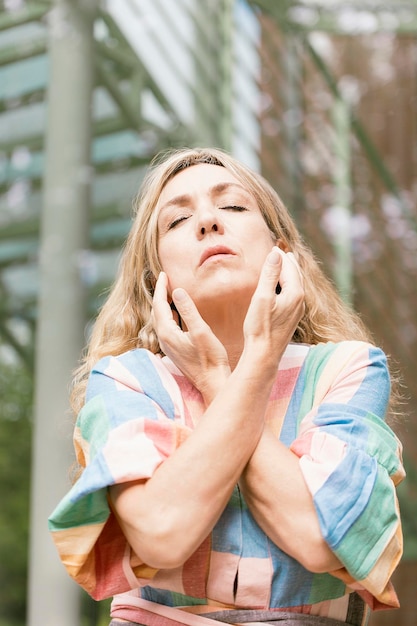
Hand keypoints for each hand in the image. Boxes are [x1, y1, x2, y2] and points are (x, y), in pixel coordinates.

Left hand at [152, 272, 230, 403]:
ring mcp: (168, 346)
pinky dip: (169, 314)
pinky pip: (166, 326)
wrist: (213, 382)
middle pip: (157, 311)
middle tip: (165, 279)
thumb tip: (177, 290)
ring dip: (164, 304)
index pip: (159, 304)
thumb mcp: (201, 331)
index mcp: (167, 333)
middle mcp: (164, 339)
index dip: (161, 287)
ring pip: (161, 319)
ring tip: (170, 290)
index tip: (163, 274)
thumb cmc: (210, 358)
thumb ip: (188, 310)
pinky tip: (177, 311)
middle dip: (160, 294)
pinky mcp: (174, 349)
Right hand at [243, 247, 304, 365]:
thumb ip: (269, 274)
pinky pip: (293, 294)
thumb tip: (276, 253)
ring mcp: (297, 310)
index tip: (273, 246)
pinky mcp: (292, 318)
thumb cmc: (260, 327)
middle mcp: (300, 301)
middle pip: (296, 274)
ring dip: (289, 273)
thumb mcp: (262, 297)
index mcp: (295, 293)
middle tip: (280, 250)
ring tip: (284, 264)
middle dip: (288, 262)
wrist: (264, 355)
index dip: (279, 256)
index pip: (289, 267)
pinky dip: (288, 284)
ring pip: (296, 285)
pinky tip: (282, 287)